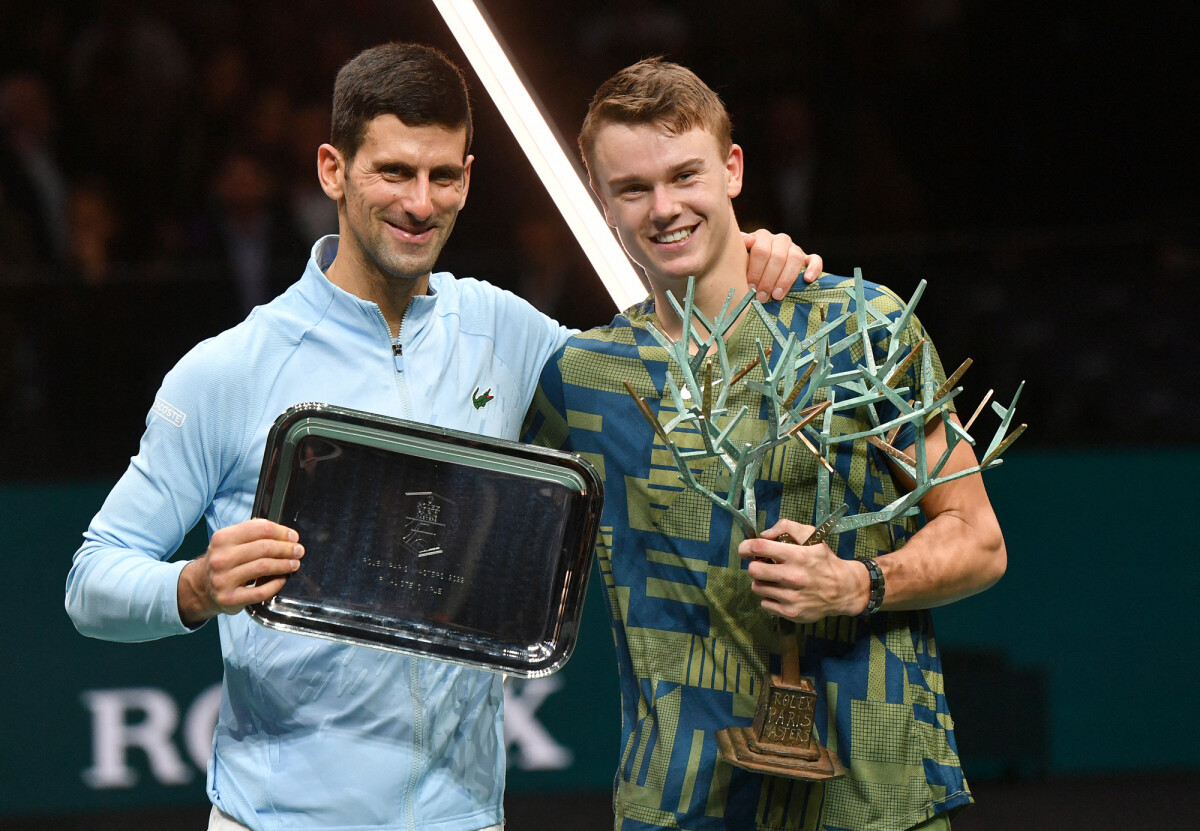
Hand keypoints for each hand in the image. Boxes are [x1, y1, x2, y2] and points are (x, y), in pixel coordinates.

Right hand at [177, 518, 302, 626]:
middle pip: (264, 548)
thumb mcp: (231, 542)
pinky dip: (275, 584)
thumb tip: (283, 533)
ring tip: (294, 564)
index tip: (293, 537)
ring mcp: (223, 579)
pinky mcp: (229, 598)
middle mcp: (220, 558)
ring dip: (284, 564)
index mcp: (222, 538)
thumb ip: (252, 532)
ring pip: (263, 567)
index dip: (281, 532)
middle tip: (299, 551)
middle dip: (286, 548)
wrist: (201, 587)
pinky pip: (260, 591)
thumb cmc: (224, 561)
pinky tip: (282, 580)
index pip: (259, 529)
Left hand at [738, 518, 867, 621]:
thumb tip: (763, 534)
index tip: (745, 550)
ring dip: (762, 582)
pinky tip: (781, 592)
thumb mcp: (812, 535)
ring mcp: (791, 596)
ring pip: (757, 587)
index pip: (759, 547)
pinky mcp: (791, 612)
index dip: (746, 547)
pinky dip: (769, 597)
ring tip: (775, 579)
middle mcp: (793, 576)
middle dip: (754, 565)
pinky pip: (765, 603)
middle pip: (753, 570)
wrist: (843, 589)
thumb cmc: (824, 561)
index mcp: (797, 555)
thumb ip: (786, 527)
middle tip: (763, 565)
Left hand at [742, 229, 822, 303]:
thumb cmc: (746, 265)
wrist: (760, 267)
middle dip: (768, 279)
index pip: (761, 250)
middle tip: (761, 297)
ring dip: (786, 279)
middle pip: (777, 257)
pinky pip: (815, 260)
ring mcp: (794, 248)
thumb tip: (748, 241)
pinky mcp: (807, 258)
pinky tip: (807, 280)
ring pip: (795, 258)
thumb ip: (739, 249)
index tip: (750, 288)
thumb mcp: (739, 257)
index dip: (756, 270)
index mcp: (762, 237)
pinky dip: (813, 269)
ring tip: (777, 296)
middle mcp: (779, 240)